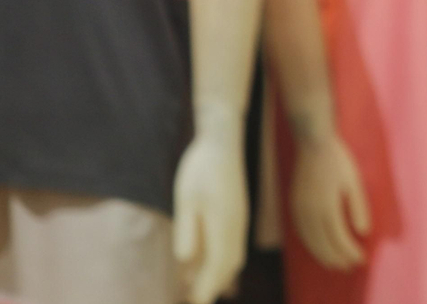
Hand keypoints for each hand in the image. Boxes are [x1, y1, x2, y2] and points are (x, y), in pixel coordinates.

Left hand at [173, 115, 247, 303]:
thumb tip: (186, 261)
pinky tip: (210, 261)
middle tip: (194, 300)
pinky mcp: (239, 213)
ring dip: (219, 275)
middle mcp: (237, 226)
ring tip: (200, 287)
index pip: (217, 266)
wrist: (222, 139)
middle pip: (228, 266)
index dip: (205, 288)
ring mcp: (240, 219)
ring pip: (234, 257)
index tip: (194, 303)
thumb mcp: (185, 198)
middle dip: (213, 286)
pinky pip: (235, 246)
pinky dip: (224, 261)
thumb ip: (187, 230)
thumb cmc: (199, 167)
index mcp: (223, 225)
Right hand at [292, 129, 370, 269]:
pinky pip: (301, 233)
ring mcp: (299, 210)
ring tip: (337, 264)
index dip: (351, 253)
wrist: (313, 143)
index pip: (340, 240)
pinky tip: (319, 247)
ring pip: (310, 242)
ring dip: (324, 256)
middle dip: (338, 259)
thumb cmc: (338, 160)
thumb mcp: (354, 182)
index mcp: (327, 207)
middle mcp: (310, 213)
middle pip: (323, 246)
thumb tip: (362, 233)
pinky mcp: (294, 205)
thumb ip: (359, 208)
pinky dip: (311, 245)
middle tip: (351, 266)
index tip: (362, 260)